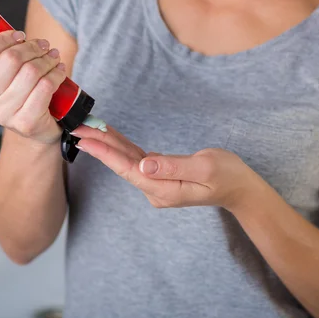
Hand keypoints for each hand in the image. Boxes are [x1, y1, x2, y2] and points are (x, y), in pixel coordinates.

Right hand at [0, 6, 65, 143]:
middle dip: (32, 47)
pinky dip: (56, 75)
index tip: (20, 35)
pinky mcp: (25, 123)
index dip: (4, 38)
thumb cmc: (12, 86)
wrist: (32, 123)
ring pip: (31, 72)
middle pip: (10, 59)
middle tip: (43, 45)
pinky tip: (58, 70)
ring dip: (47, 60)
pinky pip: (45, 87)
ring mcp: (2, 115)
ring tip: (52, 56)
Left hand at [72, 125, 264, 210]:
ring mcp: (157, 184)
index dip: (105, 153)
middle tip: (77, 128)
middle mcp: (156, 190)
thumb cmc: (228, 176)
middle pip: (122, 165)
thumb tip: (145, 164)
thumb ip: (174, 166)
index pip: (128, 169)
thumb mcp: (205, 168)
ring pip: (127, 161)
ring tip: (88, 128)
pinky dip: (123, 147)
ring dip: (108, 145)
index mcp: (164, 190)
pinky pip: (137, 160)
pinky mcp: (161, 176)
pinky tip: (110, 136)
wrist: (241, 189)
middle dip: (100, 146)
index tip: (85, 140)